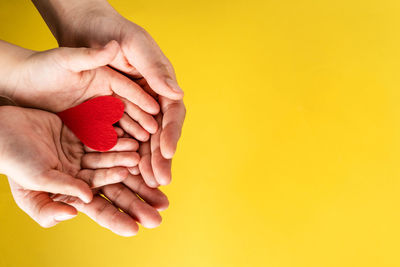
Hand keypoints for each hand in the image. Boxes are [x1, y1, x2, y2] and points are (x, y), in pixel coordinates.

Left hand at [0, 40, 158, 140]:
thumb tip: (114, 45)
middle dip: (142, 121)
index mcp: (107, 77)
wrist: (23, 83)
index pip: (130, 89)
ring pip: (119, 123)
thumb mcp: (68, 59)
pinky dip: (113, 141)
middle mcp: (107, 94)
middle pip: (129, 109)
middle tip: (155, 134)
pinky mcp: (87, 123)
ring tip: (143, 145)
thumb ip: (92, 55)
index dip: (142, 99)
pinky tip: (122, 151)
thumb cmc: (45, 65)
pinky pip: (103, 133)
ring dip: (131, 134)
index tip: (156, 110)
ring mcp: (98, 110)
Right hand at [0, 105, 137, 221]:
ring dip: (131, 164)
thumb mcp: (33, 185)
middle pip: (116, 188)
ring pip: (114, 161)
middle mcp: (83, 175)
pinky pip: (107, 139)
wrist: (6, 128)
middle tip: (162, 206)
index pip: (100, 209)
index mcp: (73, 193)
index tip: (138, 228)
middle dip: (138, 197)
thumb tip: (81, 209)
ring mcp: (85, 155)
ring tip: (146, 167)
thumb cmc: (15, 160)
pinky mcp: (86, 135)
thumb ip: (57, 198)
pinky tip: (137, 143)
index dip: (118, 218)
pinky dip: (120, 141)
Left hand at [35, 0, 185, 185]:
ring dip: (148, 162)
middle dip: (161, 156)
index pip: (171, 112)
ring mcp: (135, 108)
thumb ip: (154, 69)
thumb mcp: (135, 45)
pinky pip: (126, 138)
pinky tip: (129, 173)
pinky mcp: (117, 114)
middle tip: (160, 180)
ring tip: (148, 184)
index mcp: (161, 83)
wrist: (84, 29)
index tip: (167, 152)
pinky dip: (128, 155)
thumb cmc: (112, 31)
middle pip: (161, 132)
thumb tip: (177, 93)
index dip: (171, 133)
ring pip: (145, 140)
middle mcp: (152, 98)